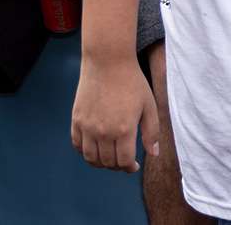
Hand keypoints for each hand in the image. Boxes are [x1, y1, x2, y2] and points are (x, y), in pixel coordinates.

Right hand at [72, 57, 159, 172]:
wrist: (108, 62)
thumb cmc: (132, 82)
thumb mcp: (149, 106)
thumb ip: (151, 132)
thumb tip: (153, 154)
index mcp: (124, 130)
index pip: (123, 161)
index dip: (129, 167)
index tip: (134, 166)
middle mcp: (103, 132)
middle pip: (107, 162)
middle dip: (117, 166)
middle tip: (123, 162)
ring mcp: (87, 127)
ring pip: (90, 158)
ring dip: (100, 163)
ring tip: (109, 158)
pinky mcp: (76, 120)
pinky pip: (77, 145)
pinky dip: (85, 152)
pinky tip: (95, 148)